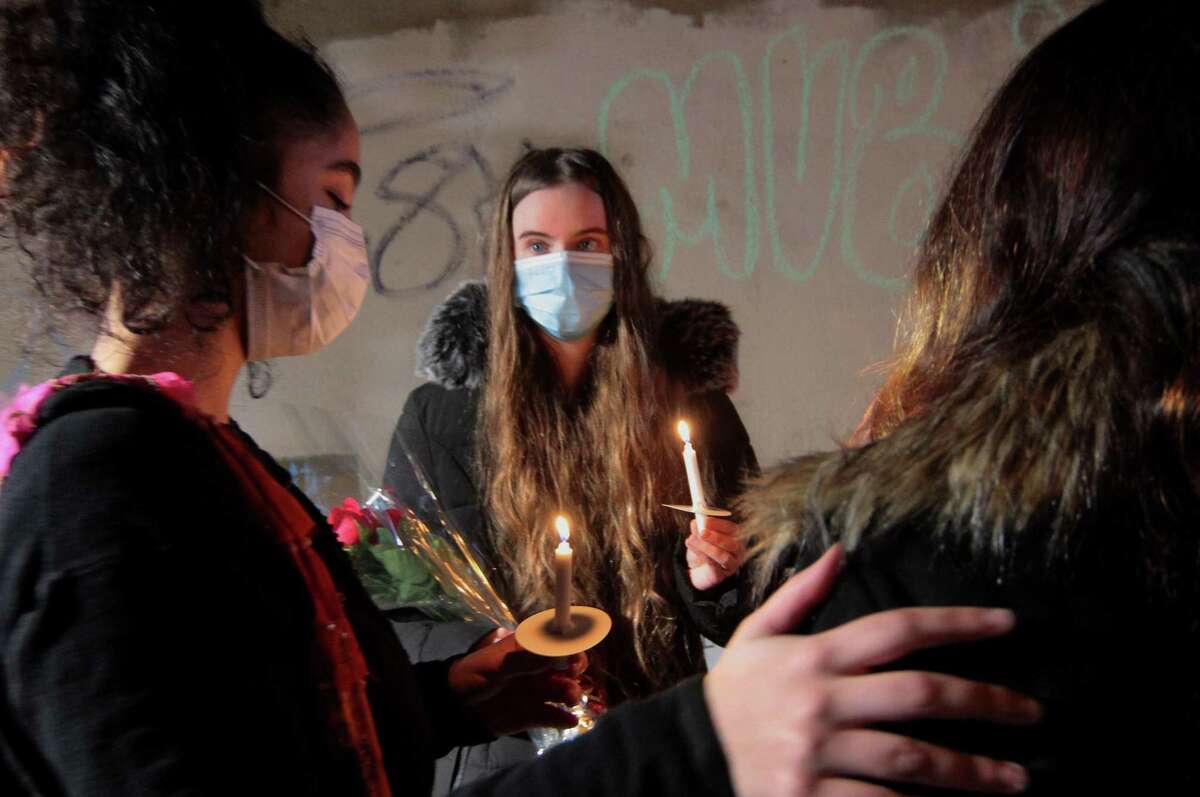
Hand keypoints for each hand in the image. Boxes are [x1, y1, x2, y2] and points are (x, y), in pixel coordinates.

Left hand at [448, 630, 588, 735]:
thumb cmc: (474, 675)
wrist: (457, 708)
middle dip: (576, 667)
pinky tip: (569, 720)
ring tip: (568, 699)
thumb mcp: (496, 665)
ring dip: (572, 693)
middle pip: (569, 664)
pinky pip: (555, 716)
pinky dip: (565, 719)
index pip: (557, 640)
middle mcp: (539, 668)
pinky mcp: (535, 714)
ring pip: (566, 689)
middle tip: (571, 674)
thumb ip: (525, 660)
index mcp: (530, 650)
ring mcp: (539, 691)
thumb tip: (555, 653)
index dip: (570, 643)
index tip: (572, 650)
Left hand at [686, 517, 745, 589]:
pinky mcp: (723, 574)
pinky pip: (715, 566)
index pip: (732, 529)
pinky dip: (703, 556)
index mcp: (735, 537)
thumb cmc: (702, 549)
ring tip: (692, 540)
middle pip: (732, 544)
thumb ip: (699, 529)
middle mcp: (737, 551)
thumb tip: (695, 522)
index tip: (705, 520)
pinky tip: (694, 550)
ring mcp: (732, 564)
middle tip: (702, 532)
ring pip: (724, 557)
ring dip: (707, 548)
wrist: (697, 570)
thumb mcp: (699, 536)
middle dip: (716, 537)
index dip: (719, 524)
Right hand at [705, 545, 1040, 796]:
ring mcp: (818, 754)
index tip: (1007, 623)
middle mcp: (821, 701)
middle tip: (1031, 713)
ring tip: (1016, 779)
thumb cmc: (735, 692)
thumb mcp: (757, 634)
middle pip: (920, 694)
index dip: (958, 623)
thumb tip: (840, 552)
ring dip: (972, 770)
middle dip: (985, 702)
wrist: (690, 753)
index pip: (897, 629)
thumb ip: (800, 594)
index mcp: (813, 656)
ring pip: (912, 759)